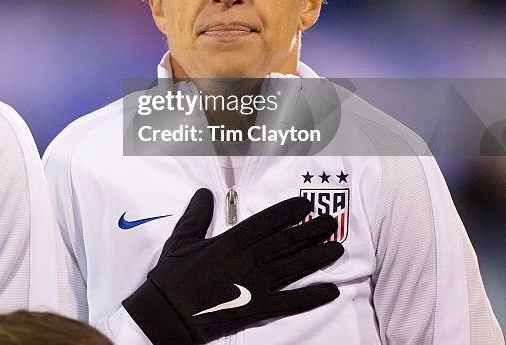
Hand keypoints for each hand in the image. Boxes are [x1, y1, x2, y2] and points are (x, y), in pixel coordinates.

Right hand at [122, 189, 343, 343]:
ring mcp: (254, 285)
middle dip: (311, 230)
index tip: (305, 205)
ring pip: (293, 268)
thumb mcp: (180, 239)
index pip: (265, 221)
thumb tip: (204, 193)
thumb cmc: (172, 275)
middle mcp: (246, 260)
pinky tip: (330, 291)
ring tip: (336, 248)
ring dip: (317, 258)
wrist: (168, 313)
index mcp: (229, 242)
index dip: (288, 212)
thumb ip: (196, 215)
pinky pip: (290, 302)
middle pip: (286, 242)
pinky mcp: (257, 308)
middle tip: (330, 223)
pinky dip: (311, 296)